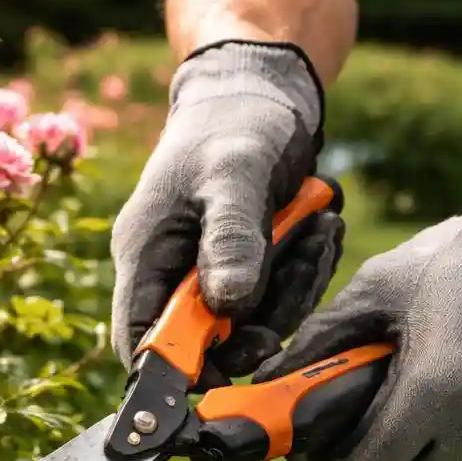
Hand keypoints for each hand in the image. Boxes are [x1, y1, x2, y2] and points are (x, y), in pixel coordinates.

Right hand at [110, 41, 341, 374]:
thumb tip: (228, 309)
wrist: (264, 90)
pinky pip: (279, 300)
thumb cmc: (236, 122)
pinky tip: (322, 227)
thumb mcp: (235, 174)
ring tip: (318, 229)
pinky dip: (307, 272)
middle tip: (298, 276)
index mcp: (146, 254)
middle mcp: (173, 273)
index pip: (139, 341)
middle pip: (207, 345)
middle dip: (259, 325)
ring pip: (252, 326)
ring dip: (295, 289)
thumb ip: (230, 240)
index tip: (229, 366)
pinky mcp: (249, 270)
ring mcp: (212, 274)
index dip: (174, 370)